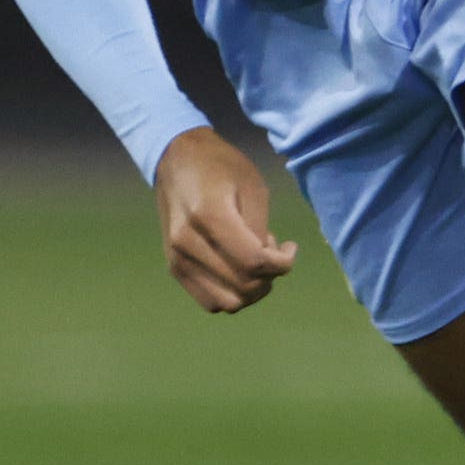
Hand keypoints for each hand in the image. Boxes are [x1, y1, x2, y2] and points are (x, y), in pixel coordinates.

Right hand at [154, 128, 295, 313]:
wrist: (176, 161)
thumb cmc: (220, 166)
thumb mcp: (253, 187)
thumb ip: (259, 228)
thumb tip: (266, 263)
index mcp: (208, 215)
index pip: (253, 262)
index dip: (282, 263)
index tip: (290, 247)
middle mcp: (186, 243)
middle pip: (242, 286)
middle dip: (270, 276)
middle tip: (275, 251)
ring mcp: (176, 259)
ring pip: (226, 303)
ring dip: (251, 290)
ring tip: (256, 260)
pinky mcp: (174, 268)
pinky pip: (209, 301)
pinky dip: (232, 294)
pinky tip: (239, 269)